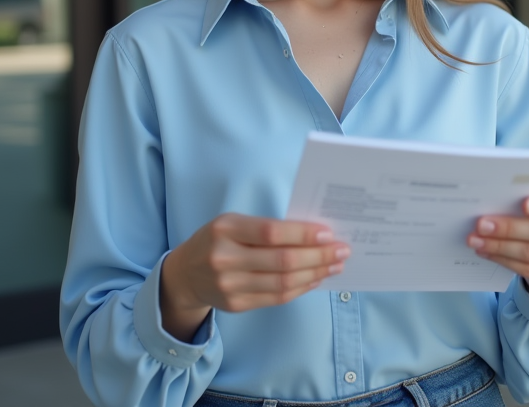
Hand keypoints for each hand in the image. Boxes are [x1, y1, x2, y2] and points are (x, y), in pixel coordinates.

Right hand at [160, 213, 349, 339]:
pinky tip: (315, 278)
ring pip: (283, 282)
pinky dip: (301, 288)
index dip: (303, 234)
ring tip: (334, 265)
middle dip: (318, 256)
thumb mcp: (234, 223)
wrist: (186, 273)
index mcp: (225, 229)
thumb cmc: (218, 240)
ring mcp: (230, 285)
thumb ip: (267, 228)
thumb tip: (314, 235)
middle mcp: (225, 258)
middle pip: (282, 260)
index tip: (328, 234)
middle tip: (342, 251)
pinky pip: (277, 298)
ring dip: (315, 273)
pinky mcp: (236, 304)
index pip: (271, 232)